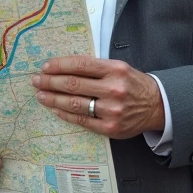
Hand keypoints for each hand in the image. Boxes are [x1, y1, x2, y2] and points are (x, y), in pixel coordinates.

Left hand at [32, 56, 164, 138]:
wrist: (156, 105)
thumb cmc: (133, 83)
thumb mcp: (119, 67)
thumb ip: (95, 67)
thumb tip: (63, 67)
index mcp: (115, 70)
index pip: (80, 65)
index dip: (59, 65)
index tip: (45, 67)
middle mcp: (113, 89)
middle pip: (73, 84)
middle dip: (50, 82)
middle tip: (36, 81)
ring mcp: (111, 110)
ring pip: (75, 103)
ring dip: (53, 99)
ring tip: (41, 95)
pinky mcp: (110, 127)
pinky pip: (82, 120)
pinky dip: (65, 114)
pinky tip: (55, 108)